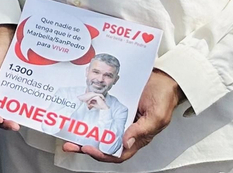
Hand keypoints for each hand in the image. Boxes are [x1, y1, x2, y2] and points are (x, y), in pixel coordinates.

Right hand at [0, 25, 19, 130]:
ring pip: (8, 112)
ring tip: (21, 120)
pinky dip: (24, 109)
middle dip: (3, 123)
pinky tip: (29, 111)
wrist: (9, 38)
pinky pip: (20, 102)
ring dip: (14, 119)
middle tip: (12, 124)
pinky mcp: (19, 90)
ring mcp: (7, 93)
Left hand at [64, 70, 182, 162]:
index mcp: (137, 137)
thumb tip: (126, 143)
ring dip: (83, 132)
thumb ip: (141, 131)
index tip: (88, 148)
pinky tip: (77, 114)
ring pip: (98, 130)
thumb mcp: (157, 116)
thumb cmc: (164, 97)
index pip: (118, 154)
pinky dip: (88, 114)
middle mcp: (126, 130)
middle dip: (85, 146)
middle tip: (70, 144)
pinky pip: (99, 113)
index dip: (102, 155)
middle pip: (103, 144)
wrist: (164, 78)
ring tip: (68, 132)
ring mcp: (119, 118)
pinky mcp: (114, 106)